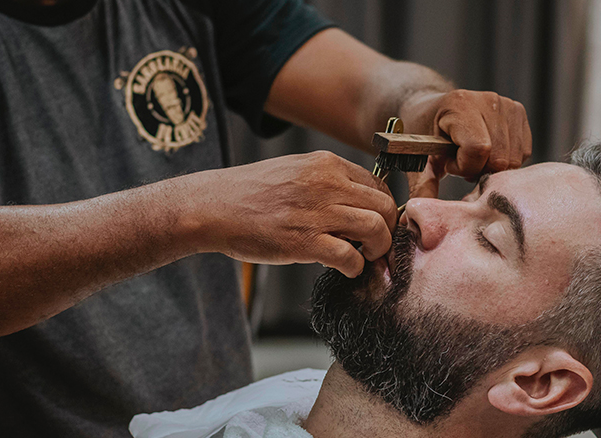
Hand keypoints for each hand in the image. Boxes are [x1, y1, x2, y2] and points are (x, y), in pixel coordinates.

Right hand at [196, 151, 396, 277]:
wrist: (212, 207)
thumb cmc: (249, 193)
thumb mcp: (294, 170)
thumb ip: (326, 181)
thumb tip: (356, 201)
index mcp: (326, 164)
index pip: (378, 183)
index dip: (384, 207)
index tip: (378, 223)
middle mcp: (326, 184)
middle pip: (385, 205)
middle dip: (388, 229)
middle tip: (377, 245)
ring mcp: (316, 212)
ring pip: (377, 229)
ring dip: (378, 249)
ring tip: (366, 257)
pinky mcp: (304, 242)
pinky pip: (350, 256)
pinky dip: (356, 267)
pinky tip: (346, 269)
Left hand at [400, 90, 531, 180]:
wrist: (435, 107)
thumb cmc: (425, 133)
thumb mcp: (418, 158)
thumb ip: (422, 186)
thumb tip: (414, 221)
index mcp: (460, 105)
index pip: (478, 150)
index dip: (464, 166)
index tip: (449, 162)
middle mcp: (488, 100)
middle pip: (499, 158)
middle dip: (478, 170)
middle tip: (461, 162)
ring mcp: (507, 105)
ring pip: (513, 159)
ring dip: (492, 166)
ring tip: (472, 156)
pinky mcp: (519, 112)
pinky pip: (523, 152)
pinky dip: (505, 160)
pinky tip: (487, 152)